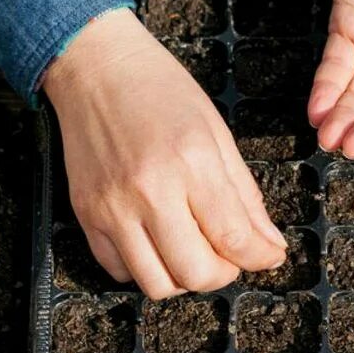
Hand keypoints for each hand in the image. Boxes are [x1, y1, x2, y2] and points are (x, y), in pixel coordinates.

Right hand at [42, 9, 287, 299]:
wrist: (95, 68)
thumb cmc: (160, 90)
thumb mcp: (216, 132)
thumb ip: (243, 194)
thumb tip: (268, 245)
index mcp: (190, 162)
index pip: (233, 238)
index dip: (260, 257)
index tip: (268, 256)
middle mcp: (148, 191)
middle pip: (195, 273)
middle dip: (222, 274)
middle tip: (228, 255)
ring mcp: (111, 208)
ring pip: (156, 284)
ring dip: (182, 278)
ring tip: (190, 250)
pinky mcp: (85, 215)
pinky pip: (118, 271)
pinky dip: (144, 268)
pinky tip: (155, 242)